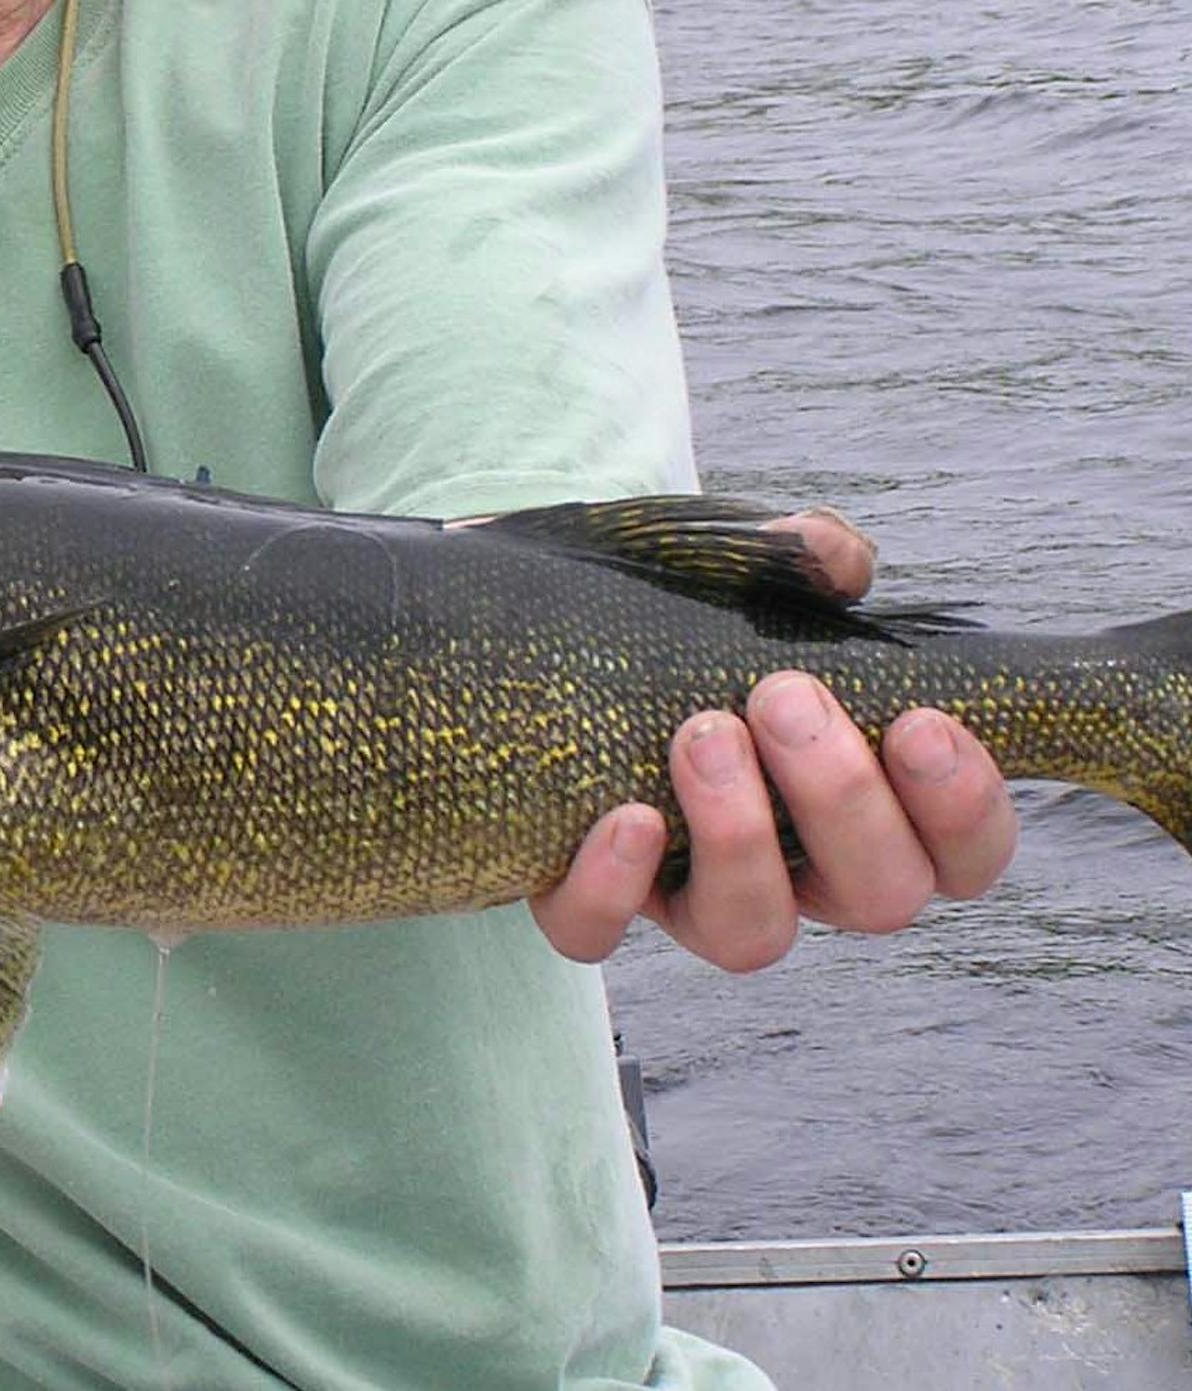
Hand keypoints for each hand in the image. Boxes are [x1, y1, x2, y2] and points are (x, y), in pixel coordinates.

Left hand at [530, 507, 1018, 967]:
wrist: (524, 619)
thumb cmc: (670, 605)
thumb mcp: (732, 564)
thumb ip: (792, 555)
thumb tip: (835, 560)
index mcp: (861, 799)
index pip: (962, 852)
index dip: (965, 808)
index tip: (921, 721)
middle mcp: (792, 866)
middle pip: (877, 895)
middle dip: (844, 798)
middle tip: (784, 697)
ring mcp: (688, 891)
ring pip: (751, 933)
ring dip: (740, 838)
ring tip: (704, 733)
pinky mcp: (584, 894)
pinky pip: (600, 934)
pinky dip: (614, 886)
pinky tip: (624, 815)